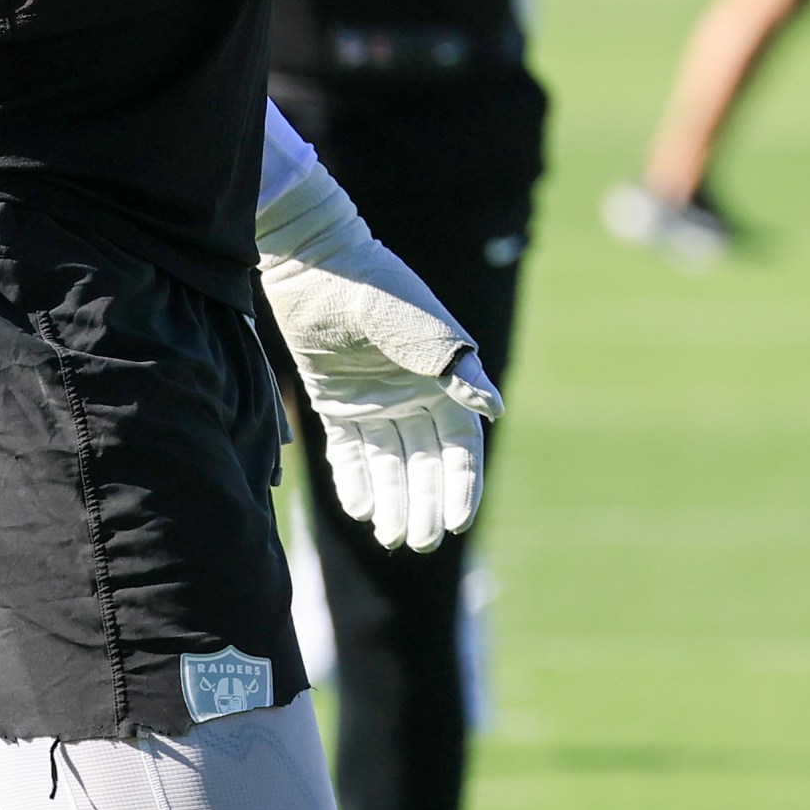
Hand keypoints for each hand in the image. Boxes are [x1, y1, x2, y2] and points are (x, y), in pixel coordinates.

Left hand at [258, 163, 504, 550]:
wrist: (316, 267)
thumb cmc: (376, 290)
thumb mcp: (418, 328)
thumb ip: (453, 367)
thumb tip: (493, 410)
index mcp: (443, 377)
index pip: (459, 443)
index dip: (461, 483)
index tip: (458, 522)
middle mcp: (413, 394)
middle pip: (425, 462)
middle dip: (425, 503)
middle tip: (420, 542)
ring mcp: (374, 402)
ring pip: (389, 464)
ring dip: (391, 501)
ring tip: (390, 539)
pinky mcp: (337, 405)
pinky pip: (350, 454)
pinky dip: (355, 481)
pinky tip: (359, 509)